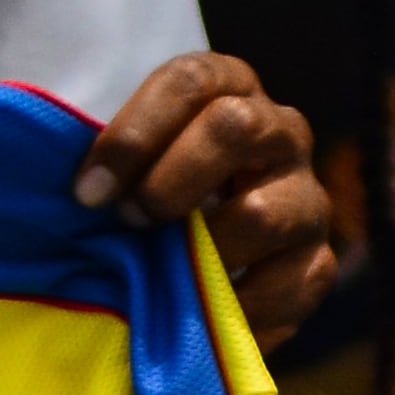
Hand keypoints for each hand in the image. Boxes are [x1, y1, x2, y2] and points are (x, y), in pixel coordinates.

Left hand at [83, 53, 336, 348]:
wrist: (195, 283)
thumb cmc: (146, 212)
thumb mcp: (124, 175)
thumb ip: (106, 169)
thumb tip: (78, 194)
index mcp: (229, 90)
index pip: (191, 81)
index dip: (134, 134)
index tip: (88, 192)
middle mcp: (280, 132)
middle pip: (235, 126)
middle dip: (167, 181)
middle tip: (130, 222)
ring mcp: (306, 198)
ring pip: (261, 213)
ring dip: (198, 251)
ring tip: (167, 274)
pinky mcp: (317, 264)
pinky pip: (284, 284)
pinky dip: (232, 307)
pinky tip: (200, 314)